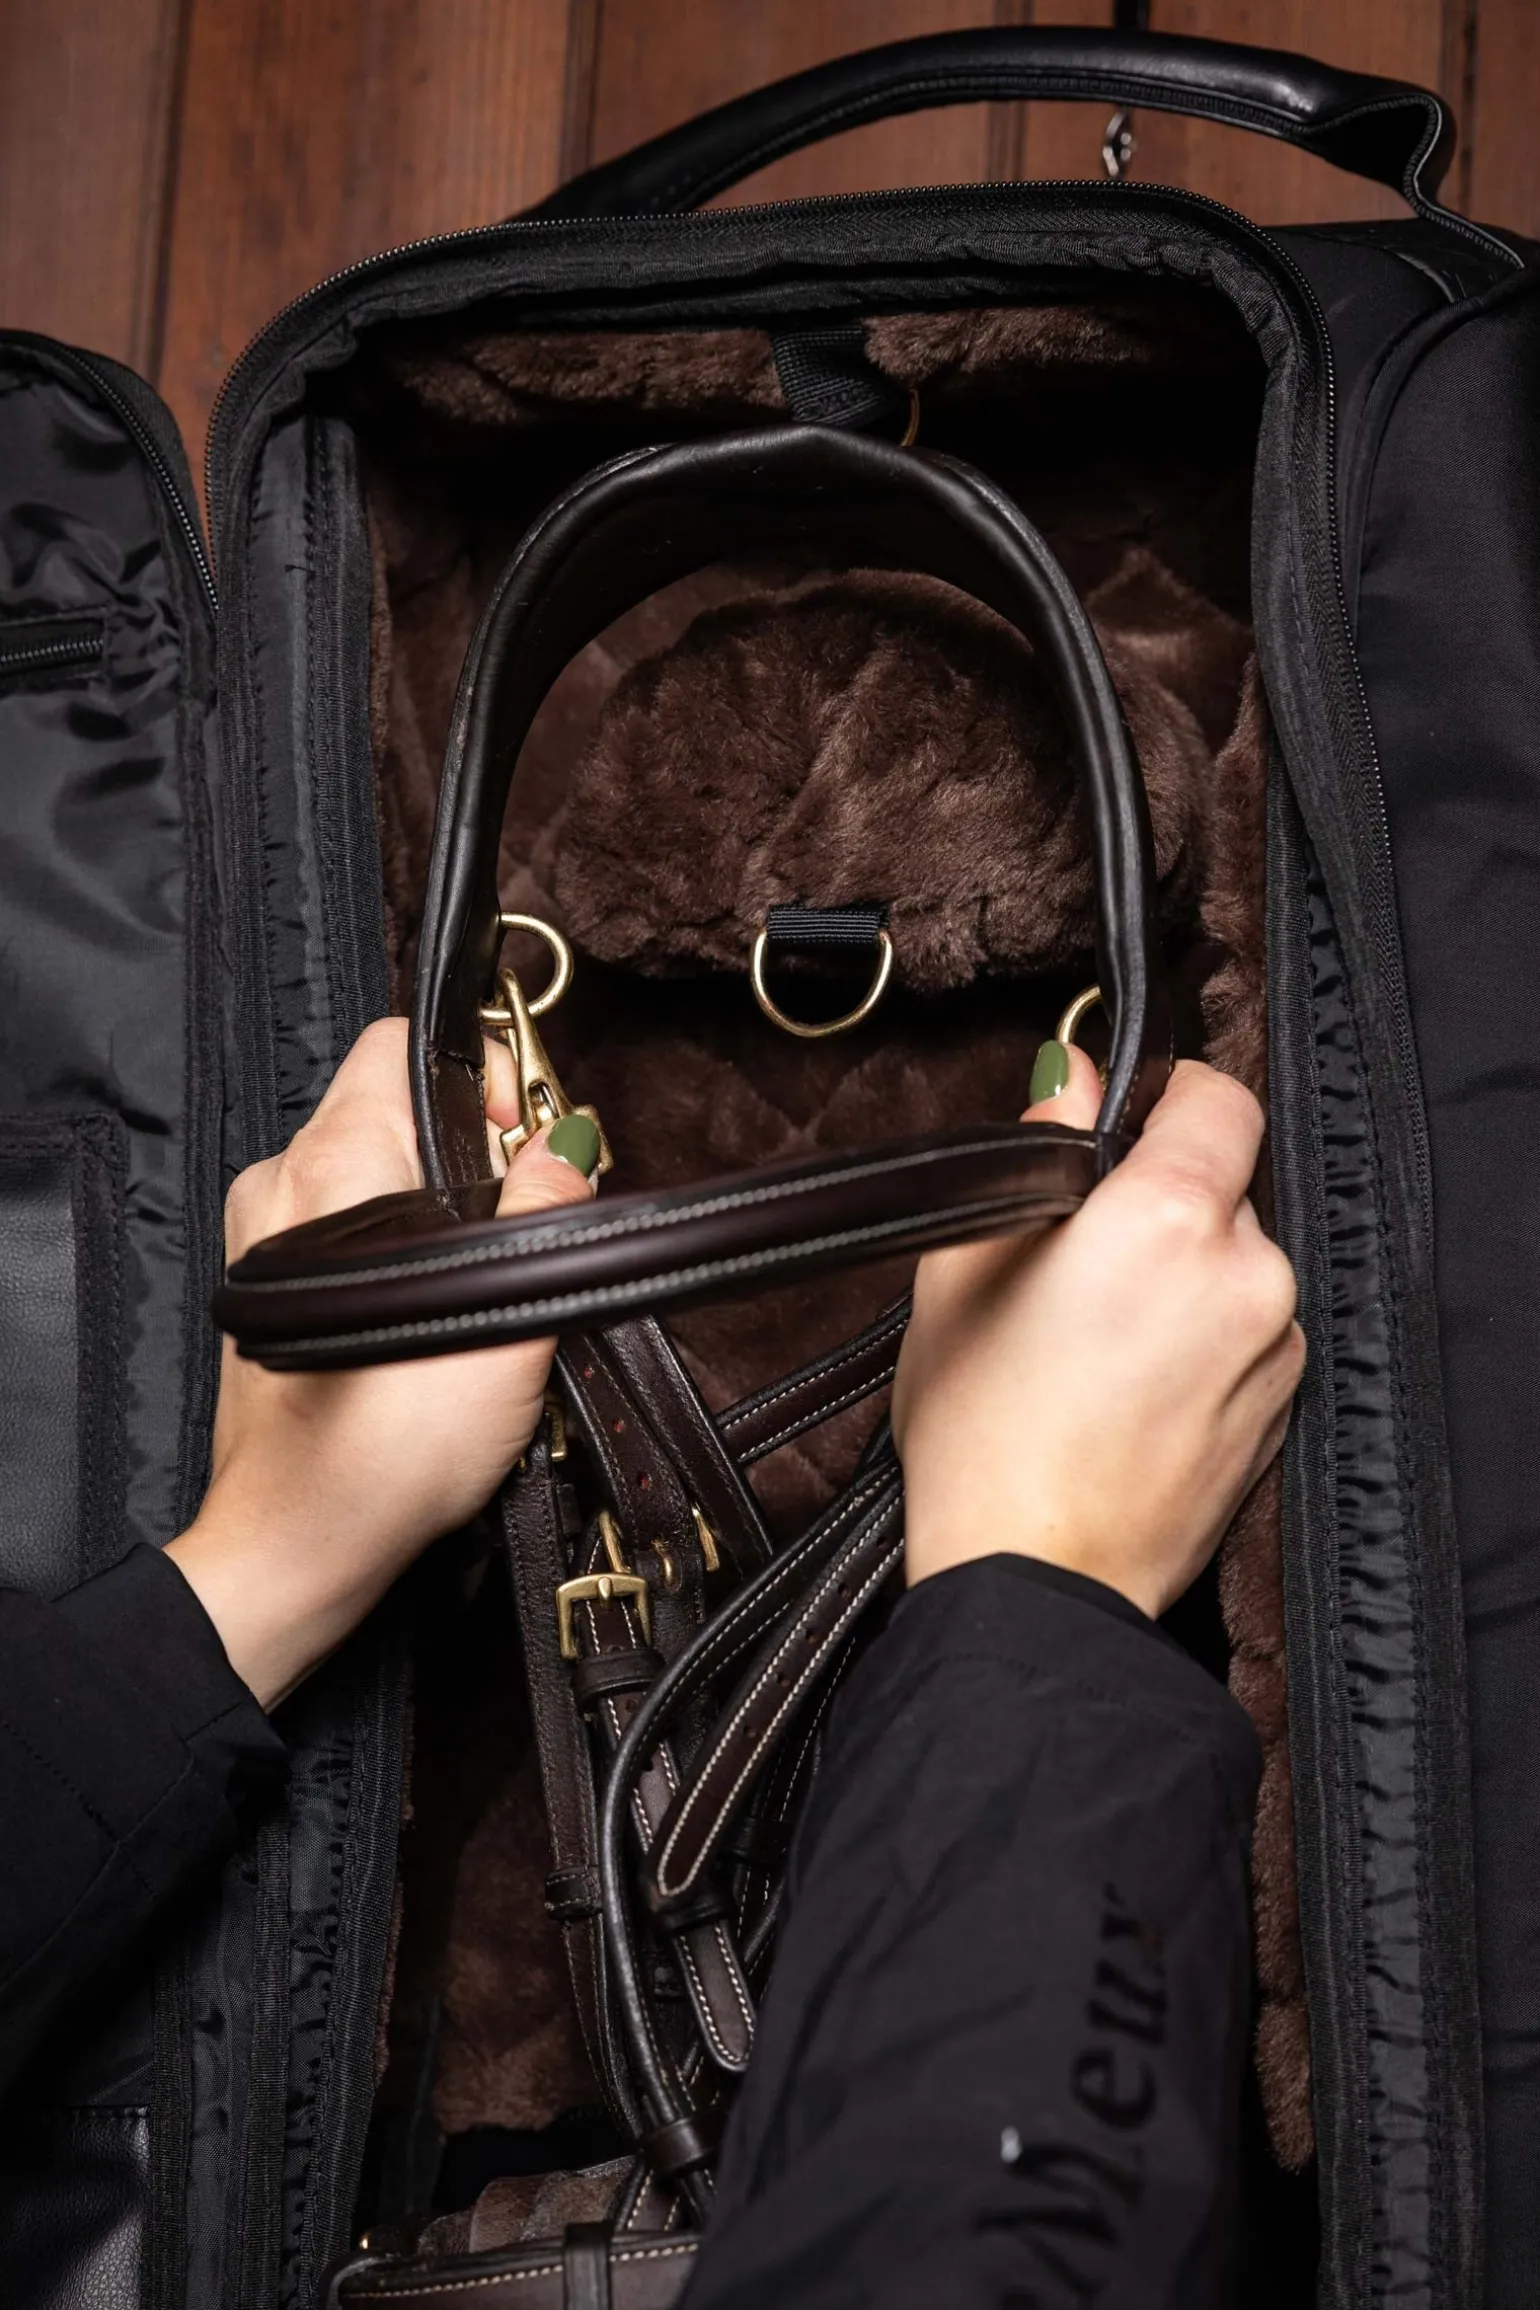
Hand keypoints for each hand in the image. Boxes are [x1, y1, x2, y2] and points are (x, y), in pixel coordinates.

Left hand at [167, 1019, 598, 1707]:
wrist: (296, 1546)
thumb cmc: (390, 1450)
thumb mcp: (507, 1323)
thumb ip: (544, 1212)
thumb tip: (568, 1143)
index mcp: (332, 1165)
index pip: (402, 1044)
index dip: (483, 1073)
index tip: (528, 1141)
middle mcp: (281, 1179)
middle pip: (390, 1102)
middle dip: (469, 1142)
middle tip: (526, 1212)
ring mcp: (260, 1229)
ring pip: (367, 1162)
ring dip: (434, 1194)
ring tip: (483, 1272)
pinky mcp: (261, 1278)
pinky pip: (337, 1214)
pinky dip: (392, 1234)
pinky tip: (431, 1305)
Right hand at [892, 1050, 1303, 1617]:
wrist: (1037, 1580)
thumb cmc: (984, 1432)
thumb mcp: (965, 1266)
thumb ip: (1034, 1148)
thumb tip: (1068, 1076)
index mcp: (1167, 1219)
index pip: (1219, 1098)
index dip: (1168, 1095)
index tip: (1125, 1118)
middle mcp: (1247, 1273)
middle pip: (1223, 1187)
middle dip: (1159, 1202)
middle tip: (1075, 1258)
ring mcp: (1275, 1347)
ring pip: (1237, 1265)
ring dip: (1184, 1275)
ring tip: (1096, 1341)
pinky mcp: (1283, 1410)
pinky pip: (1249, 1334)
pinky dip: (1203, 1340)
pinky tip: (1131, 1389)